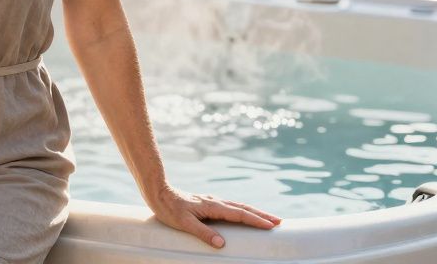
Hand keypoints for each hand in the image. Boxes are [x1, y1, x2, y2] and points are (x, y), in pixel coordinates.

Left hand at [146, 185, 281, 249]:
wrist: (158, 192)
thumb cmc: (169, 209)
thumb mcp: (184, 223)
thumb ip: (203, 233)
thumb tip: (221, 244)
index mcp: (213, 206)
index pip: (240, 214)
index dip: (256, 220)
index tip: (271, 225)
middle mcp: (215, 202)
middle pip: (243, 208)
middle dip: (262, 215)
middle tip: (279, 222)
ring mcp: (212, 201)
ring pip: (238, 206)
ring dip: (254, 212)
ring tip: (267, 219)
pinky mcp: (208, 203)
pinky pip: (230, 207)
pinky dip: (242, 210)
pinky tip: (244, 214)